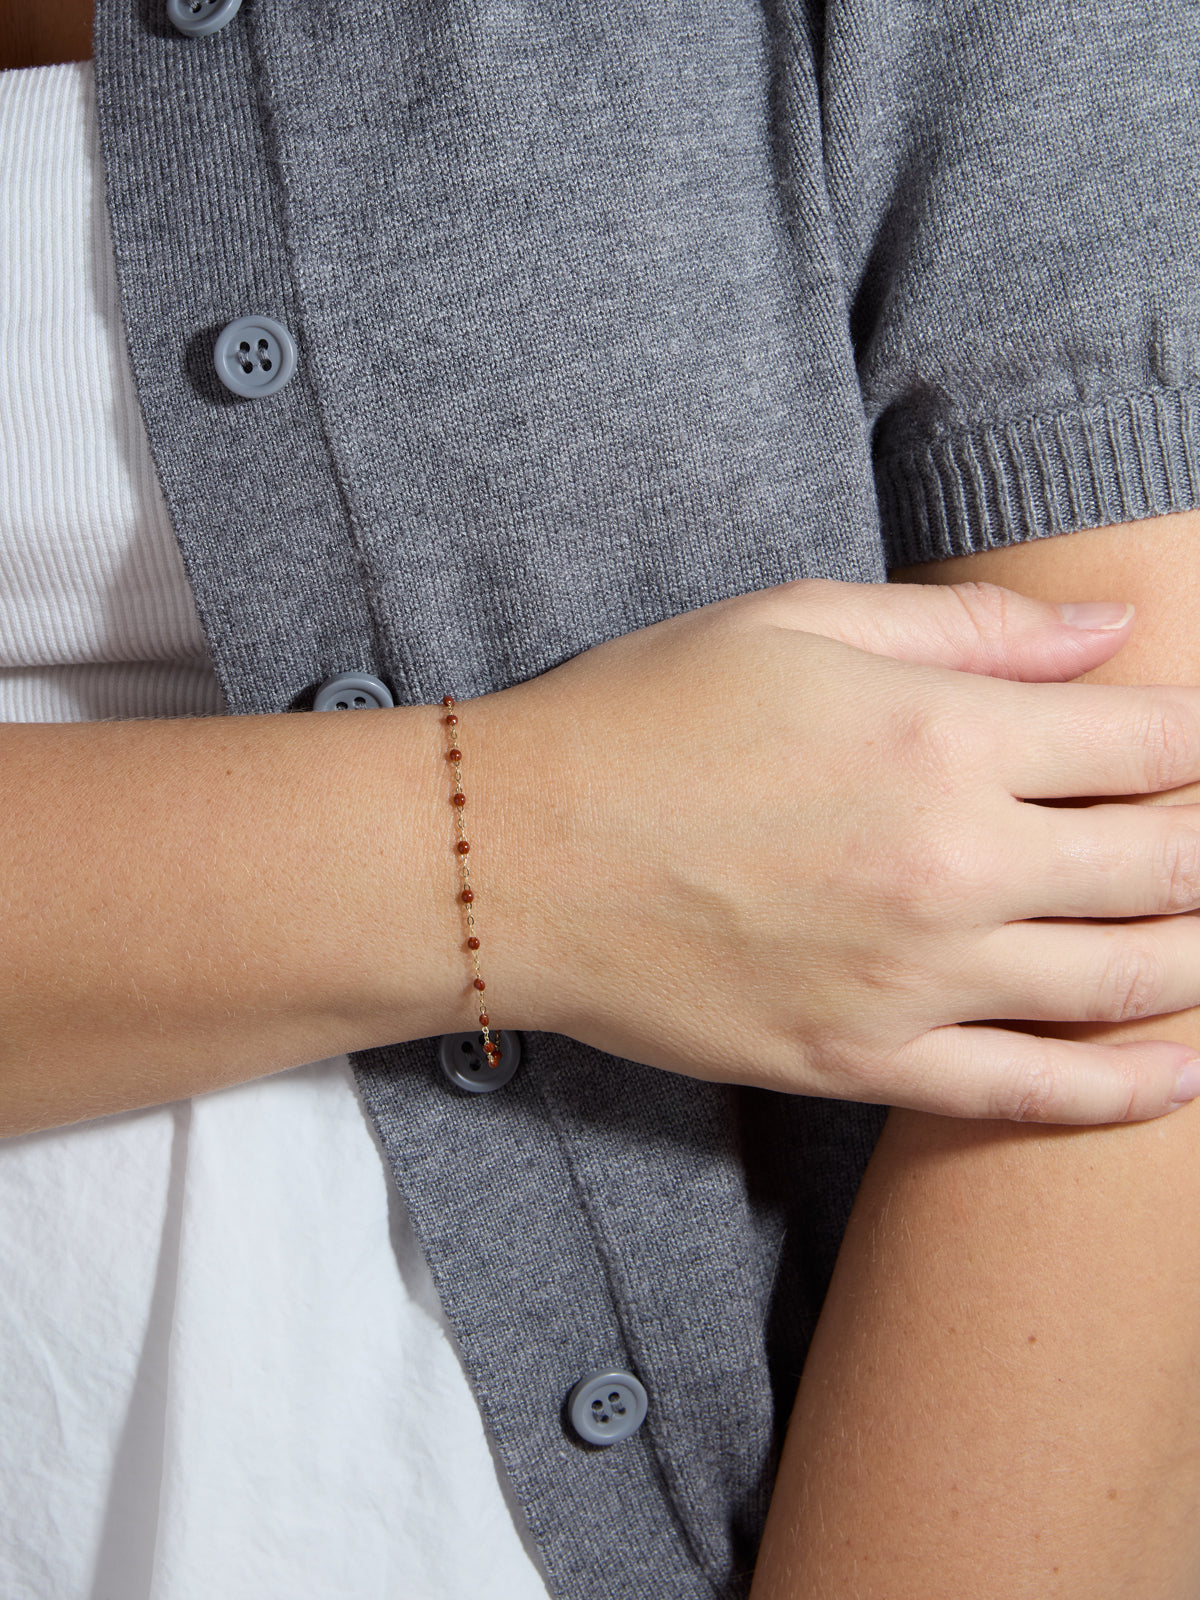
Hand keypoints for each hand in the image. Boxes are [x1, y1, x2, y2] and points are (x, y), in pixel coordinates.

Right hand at [473, 579, 1199, 1123]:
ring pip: (1128, 981)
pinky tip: (1183, 1076)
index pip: (1155, 741)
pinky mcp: (865, 1062)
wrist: (515, 857)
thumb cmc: (643, 716)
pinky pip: (1035, 1091)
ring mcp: (915, 979)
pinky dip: (1128, 1090)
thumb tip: (1111, 634)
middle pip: (1168, 866)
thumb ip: (969, 630)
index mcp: (940, 735)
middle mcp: (952, 864)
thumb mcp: (797, 621)